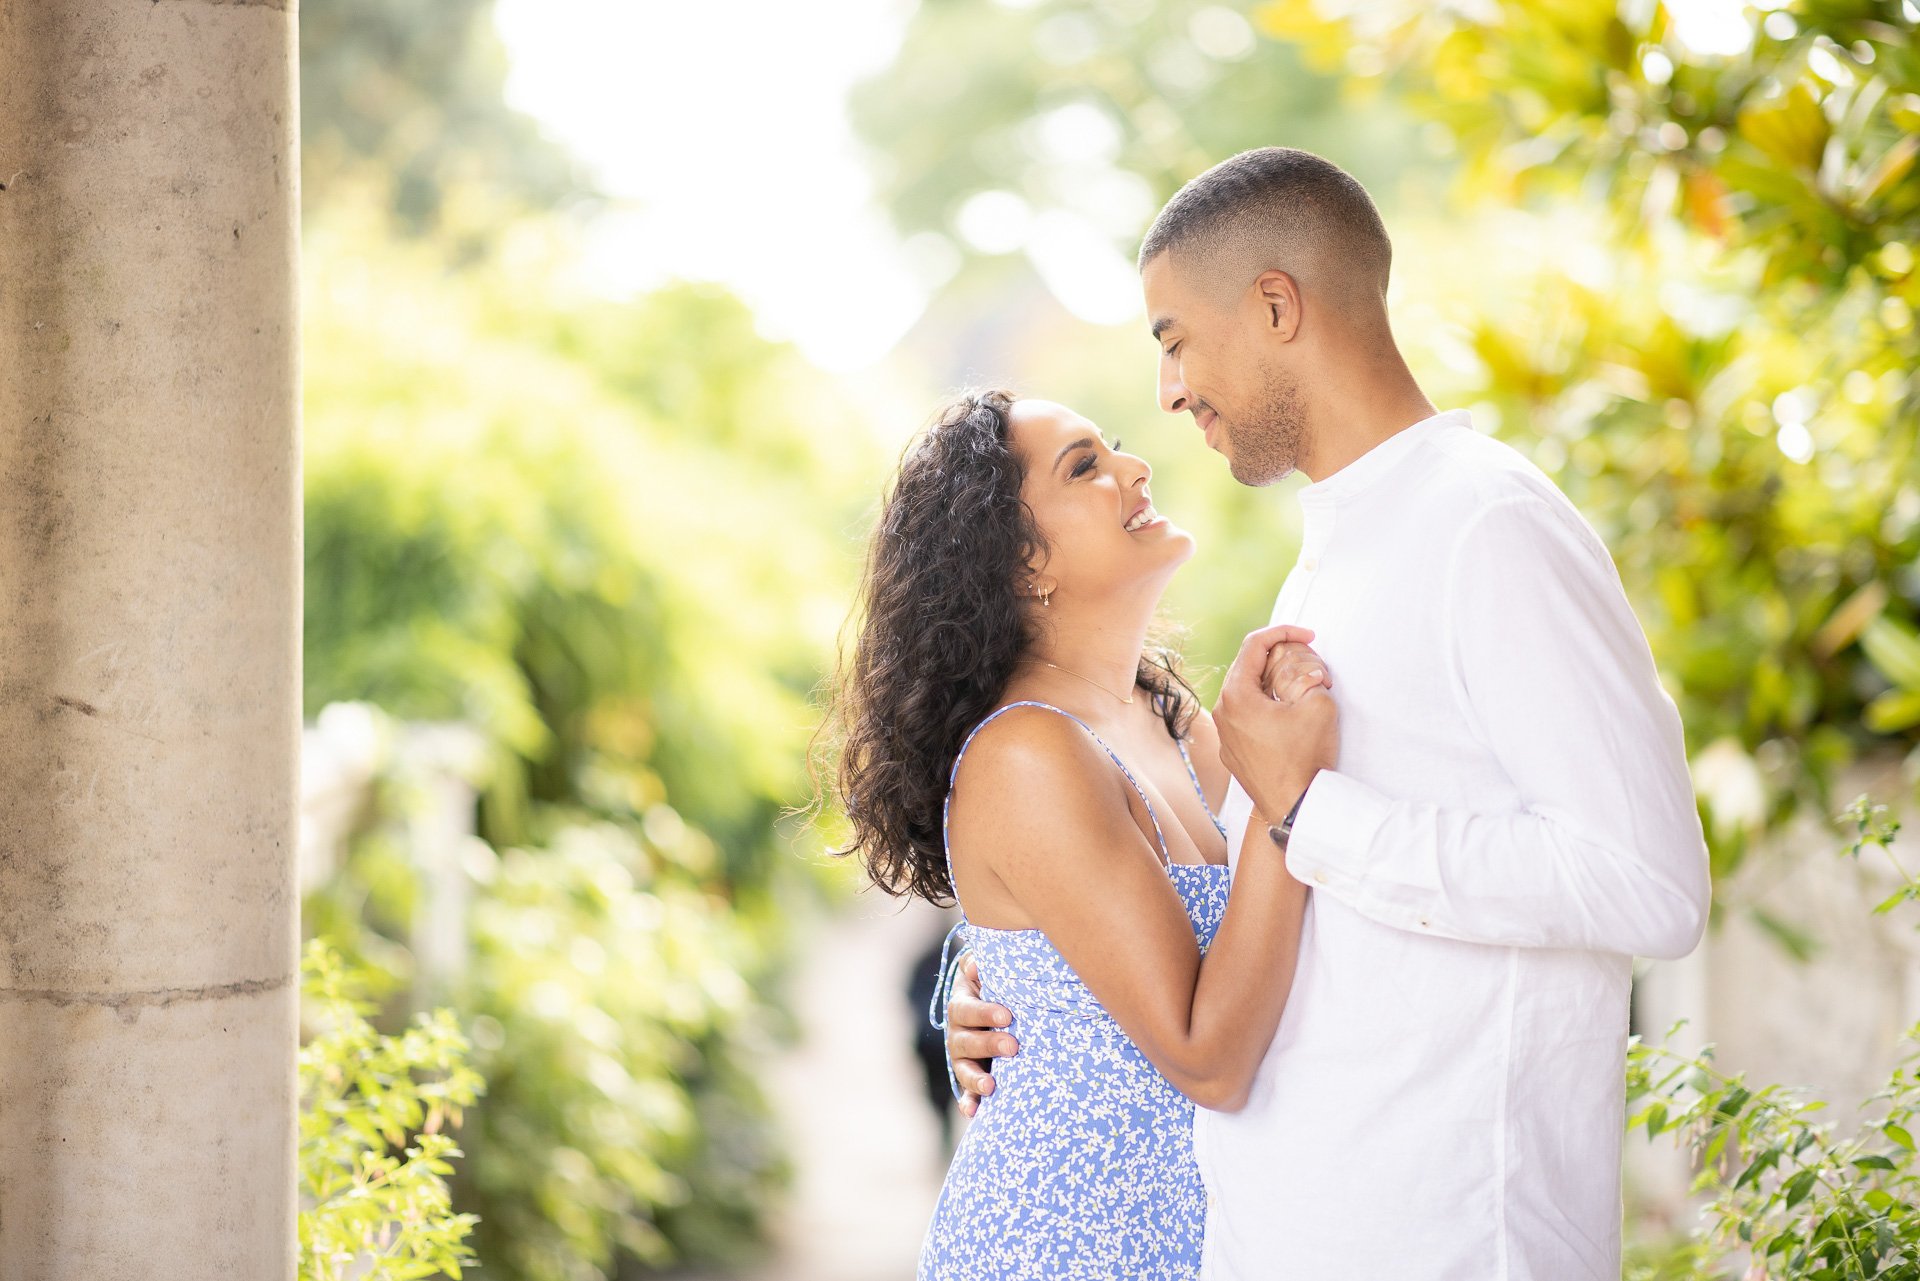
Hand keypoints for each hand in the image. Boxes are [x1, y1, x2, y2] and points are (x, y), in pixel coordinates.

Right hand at [945, 952, 1017, 1117]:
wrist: (995, 1009)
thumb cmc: (997, 986)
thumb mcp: (989, 972)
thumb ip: (981, 965)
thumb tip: (975, 965)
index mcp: (962, 1006)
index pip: (967, 1010)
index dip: (984, 1013)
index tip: (1007, 1016)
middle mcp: (958, 1034)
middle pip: (965, 1041)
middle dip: (988, 1044)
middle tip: (1012, 1046)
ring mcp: (962, 1059)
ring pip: (963, 1070)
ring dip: (975, 1080)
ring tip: (991, 1086)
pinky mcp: (971, 1079)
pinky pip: (966, 1093)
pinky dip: (969, 1103)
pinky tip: (973, 1112)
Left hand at [1214, 623, 1339, 821]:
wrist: (1296, 808)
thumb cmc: (1306, 757)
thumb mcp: (1318, 703)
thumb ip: (1309, 671)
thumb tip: (1301, 667)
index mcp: (1236, 696)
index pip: (1254, 645)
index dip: (1284, 632)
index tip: (1309, 635)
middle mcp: (1222, 713)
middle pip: (1248, 668)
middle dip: (1281, 658)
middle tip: (1310, 663)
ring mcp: (1225, 735)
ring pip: (1247, 693)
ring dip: (1275, 683)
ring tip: (1305, 689)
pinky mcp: (1233, 753)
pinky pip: (1247, 717)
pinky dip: (1268, 706)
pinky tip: (1291, 715)